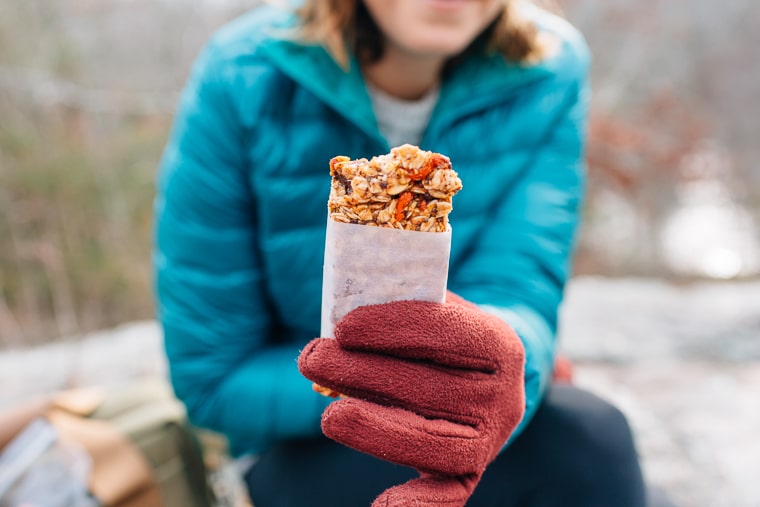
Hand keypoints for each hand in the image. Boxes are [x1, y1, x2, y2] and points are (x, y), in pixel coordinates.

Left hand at [298, 292, 525, 506]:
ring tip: (329, 414)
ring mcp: (489, 440)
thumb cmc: (445, 336)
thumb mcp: (438, 308)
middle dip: (363, 374)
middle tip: (313, 359)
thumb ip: (404, 303)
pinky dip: (416, 505)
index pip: (447, 333)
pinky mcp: (468, 473)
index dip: (394, 328)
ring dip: (374, 429)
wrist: (483, 378)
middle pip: (430, 389)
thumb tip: (348, 306)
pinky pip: (446, 495)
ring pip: (433, 443)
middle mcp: (502, 397)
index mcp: (499, 344)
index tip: (343, 328)